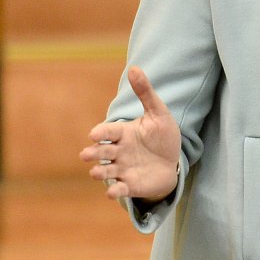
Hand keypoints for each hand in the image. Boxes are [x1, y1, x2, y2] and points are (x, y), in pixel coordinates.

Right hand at [79, 66, 181, 201]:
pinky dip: (115, 191)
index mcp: (124, 133)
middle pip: (103, 151)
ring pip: (106, 171)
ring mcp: (123, 169)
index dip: (101, 132)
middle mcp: (119, 151)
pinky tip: (112, 192)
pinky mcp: (130, 185)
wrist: (173, 162)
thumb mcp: (158, 113)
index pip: (109, 131)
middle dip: (93, 153)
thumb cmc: (163, 136)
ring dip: (99, 172)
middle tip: (86, 154)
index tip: (94, 134)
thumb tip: (134, 68)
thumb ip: (145, 93)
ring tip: (94, 172)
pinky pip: (120, 189)